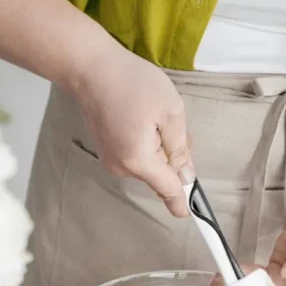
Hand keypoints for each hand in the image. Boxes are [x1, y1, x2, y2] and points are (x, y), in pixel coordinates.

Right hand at [69, 44, 192, 216]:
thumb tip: (186, 177)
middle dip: (173, 157)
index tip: (193, 215)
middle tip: (170, 123)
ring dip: (159, 148)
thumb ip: (180, 149)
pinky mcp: (108, 153)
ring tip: (150, 116)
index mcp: (139, 160)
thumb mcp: (170, 111)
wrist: (91, 70)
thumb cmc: (132, 83)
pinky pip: (137, 157)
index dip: (185, 201)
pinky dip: (145, 144)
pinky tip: (140, 119)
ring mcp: (112, 161)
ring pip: (150, 166)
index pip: (169, 191)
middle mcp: (122, 168)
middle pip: (161, 177)